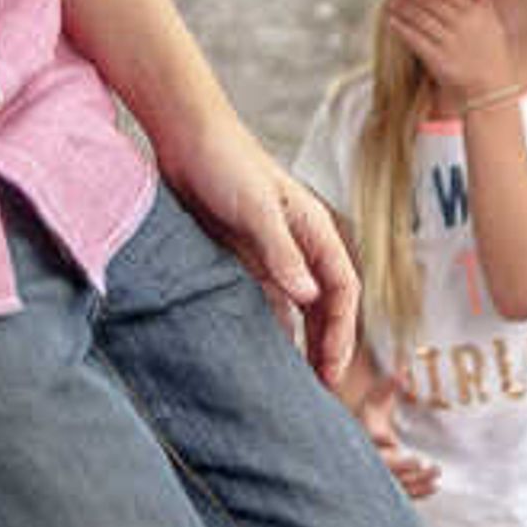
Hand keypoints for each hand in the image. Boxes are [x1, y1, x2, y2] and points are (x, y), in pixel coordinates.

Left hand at [165, 116, 362, 385]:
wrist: (185, 137)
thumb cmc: (227, 162)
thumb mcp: (257, 208)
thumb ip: (282, 253)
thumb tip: (309, 299)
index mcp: (314, 230)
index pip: (341, 291)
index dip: (341, 332)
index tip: (331, 368)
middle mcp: (298, 246)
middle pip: (324, 305)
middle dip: (326, 346)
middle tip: (321, 389)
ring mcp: (269, 254)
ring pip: (295, 308)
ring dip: (299, 341)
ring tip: (295, 380)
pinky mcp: (240, 257)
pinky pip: (260, 301)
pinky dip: (265, 326)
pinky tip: (258, 352)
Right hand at [346, 372, 440, 499]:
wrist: (355, 442)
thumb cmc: (366, 419)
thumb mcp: (375, 402)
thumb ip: (387, 387)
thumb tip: (403, 370)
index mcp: (365, 442)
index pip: (377, 453)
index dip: (396, 459)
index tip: (413, 456)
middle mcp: (369, 462)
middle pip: (389, 473)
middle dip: (410, 473)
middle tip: (431, 467)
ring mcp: (377, 477)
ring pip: (397, 486)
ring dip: (418, 484)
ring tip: (438, 476)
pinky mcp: (386, 486)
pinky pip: (401, 494)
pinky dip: (418, 493)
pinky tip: (435, 486)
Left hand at [383, 0, 521, 107]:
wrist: (492, 86)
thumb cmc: (493, 53)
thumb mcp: (494, 22)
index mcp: (475, 12)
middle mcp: (462, 24)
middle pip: (429, 2)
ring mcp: (449, 42)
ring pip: (420, 18)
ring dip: (402, 8)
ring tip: (391, 2)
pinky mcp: (438, 59)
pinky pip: (415, 39)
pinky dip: (402, 28)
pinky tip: (392, 21)